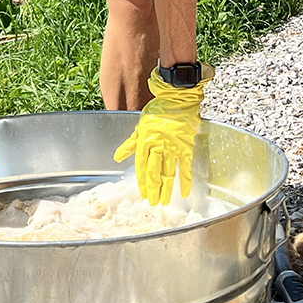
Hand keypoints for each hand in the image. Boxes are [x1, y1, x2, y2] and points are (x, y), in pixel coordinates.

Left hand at [115, 66, 210, 205]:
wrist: (177, 99)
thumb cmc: (158, 110)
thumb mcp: (140, 126)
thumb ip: (130, 144)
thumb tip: (117, 157)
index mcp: (145, 142)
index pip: (141, 167)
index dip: (142, 182)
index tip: (143, 194)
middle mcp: (158, 147)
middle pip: (154, 173)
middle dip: (153, 189)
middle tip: (153, 203)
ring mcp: (173, 148)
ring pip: (168, 173)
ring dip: (166, 189)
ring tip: (165, 201)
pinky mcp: (186, 147)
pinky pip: (185, 167)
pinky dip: (185, 180)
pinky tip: (185, 192)